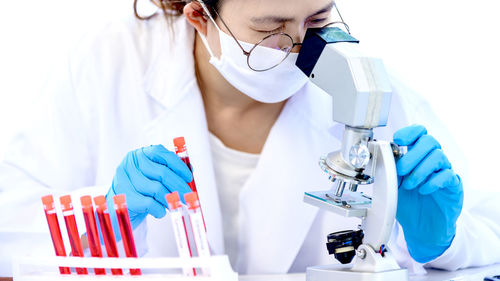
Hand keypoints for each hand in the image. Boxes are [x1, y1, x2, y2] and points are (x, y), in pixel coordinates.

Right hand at [106, 145, 192, 231]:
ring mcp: (125, 179)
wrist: (116, 208)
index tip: (189, 178)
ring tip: (175, 205)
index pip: (162, 154)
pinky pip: (149, 203)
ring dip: (170, 199)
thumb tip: (191, 170)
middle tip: (189, 196)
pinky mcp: (124, 196)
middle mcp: (131, 163)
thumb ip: (171, 170)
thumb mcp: (154, 177)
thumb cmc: (140, 190)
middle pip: (162, 173)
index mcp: (140, 154)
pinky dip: (159, 209)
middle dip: (179, 186)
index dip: (178, 166)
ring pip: (156, 189)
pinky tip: (161, 212)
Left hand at [393, 124, 463, 262]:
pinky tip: (423, 191)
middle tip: (401, 171)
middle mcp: (433, 161)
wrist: (421, 228)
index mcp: (418, 156)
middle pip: (430, 141)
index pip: (420, 133)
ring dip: (420, 170)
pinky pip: (448, 175)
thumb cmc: (408, 204)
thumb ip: (390, 169)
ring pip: (438, 156)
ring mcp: (445, 172)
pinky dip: (432, 182)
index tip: (398, 140)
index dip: (410, 132)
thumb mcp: (393, 185)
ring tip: (410, 185)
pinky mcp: (454, 186)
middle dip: (412, 155)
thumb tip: (381, 154)